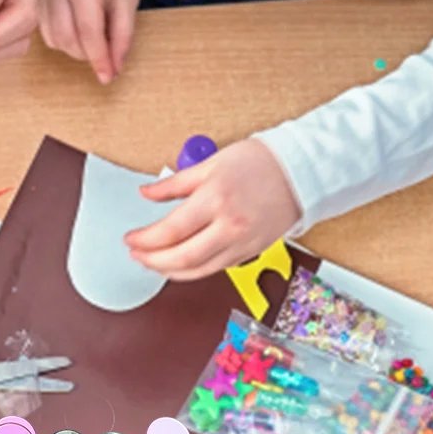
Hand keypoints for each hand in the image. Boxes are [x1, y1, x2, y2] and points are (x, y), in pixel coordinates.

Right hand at [38, 0, 144, 83]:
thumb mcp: (129, 1)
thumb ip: (122, 37)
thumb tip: (111, 71)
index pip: (88, 32)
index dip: (99, 59)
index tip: (108, 77)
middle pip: (67, 39)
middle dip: (88, 54)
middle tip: (109, 52)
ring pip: (55, 39)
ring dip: (76, 49)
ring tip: (97, 37)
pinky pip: (48, 32)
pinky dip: (65, 40)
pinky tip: (81, 30)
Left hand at [126, 139, 300, 279]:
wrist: (301, 172)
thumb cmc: (260, 162)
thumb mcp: (210, 164)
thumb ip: (175, 183)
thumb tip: (146, 193)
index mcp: (216, 199)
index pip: (170, 230)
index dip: (145, 240)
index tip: (130, 238)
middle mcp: (229, 227)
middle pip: (182, 258)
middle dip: (152, 260)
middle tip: (136, 254)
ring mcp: (242, 243)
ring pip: (198, 270)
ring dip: (170, 271)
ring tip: (152, 262)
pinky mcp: (251, 252)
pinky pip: (216, 268)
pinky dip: (193, 270)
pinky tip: (180, 263)